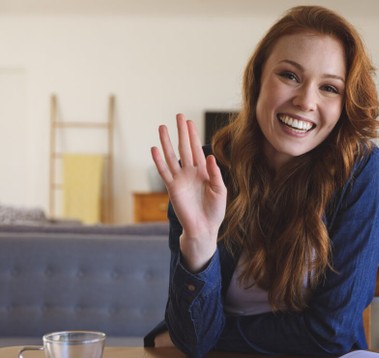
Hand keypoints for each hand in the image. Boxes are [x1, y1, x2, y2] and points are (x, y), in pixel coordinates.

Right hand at [151, 113, 226, 271]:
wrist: (203, 228)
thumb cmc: (214, 211)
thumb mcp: (220, 191)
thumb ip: (215, 174)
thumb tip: (210, 157)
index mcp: (204, 172)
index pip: (197, 149)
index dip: (193, 136)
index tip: (189, 122)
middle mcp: (191, 172)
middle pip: (184, 148)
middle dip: (181, 132)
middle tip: (178, 116)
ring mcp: (180, 179)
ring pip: (171, 156)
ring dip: (167, 142)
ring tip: (162, 127)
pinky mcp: (172, 188)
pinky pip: (164, 172)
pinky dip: (159, 161)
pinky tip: (154, 149)